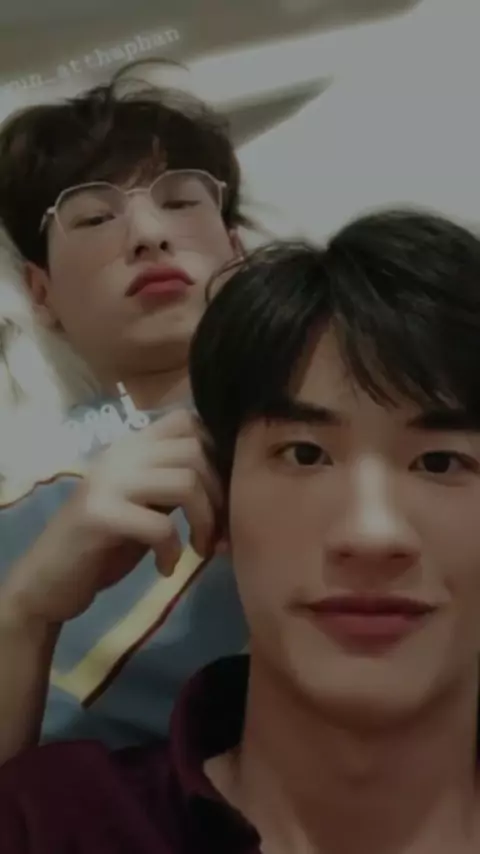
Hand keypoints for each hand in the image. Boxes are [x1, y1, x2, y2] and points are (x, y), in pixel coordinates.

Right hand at [1, 409, 221, 625]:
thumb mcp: (144, 504)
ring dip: (205, 521)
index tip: (218, 491)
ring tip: (199, 548)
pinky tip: (165, 568)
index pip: (185, 420)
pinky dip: (174, 551)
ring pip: (185, 482)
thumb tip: (227, 478)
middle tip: (216, 529)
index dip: (214, 452)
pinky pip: (161, 525)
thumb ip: (173, 483)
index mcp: (131, 447)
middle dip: (218, 493)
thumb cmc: (102, 543)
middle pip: (194, 450)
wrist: (48, 580)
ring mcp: (107, 483)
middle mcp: (119, 455)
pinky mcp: (99, 516)